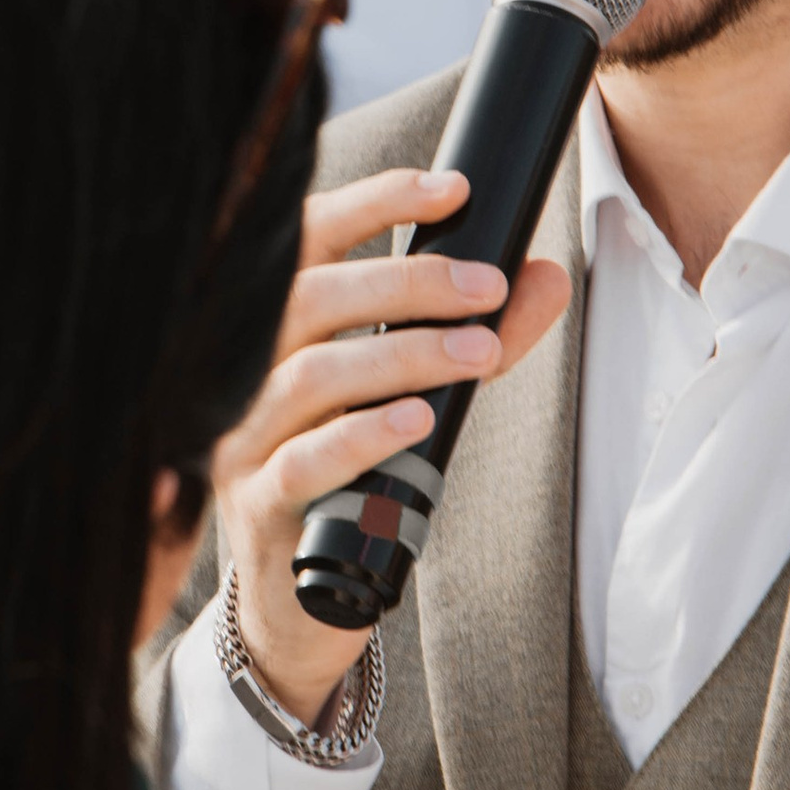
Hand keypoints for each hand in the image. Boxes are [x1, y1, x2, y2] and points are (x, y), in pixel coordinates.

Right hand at [211, 166, 572, 722]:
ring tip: (479, 352)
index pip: (308, 238)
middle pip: (311, 295)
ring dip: (403, 353)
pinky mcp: (258, 506)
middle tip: (490, 287)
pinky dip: (363, 434)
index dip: (374, 202)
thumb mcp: (415, 397)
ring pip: (310, 371)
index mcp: (278, 330)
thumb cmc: (356, 480)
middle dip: (410, 281)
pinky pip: (302, 460)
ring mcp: (244, 439)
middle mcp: (246, 372)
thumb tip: (545, 275)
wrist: (300, 599)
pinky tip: (417, 421)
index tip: (450, 189)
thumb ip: (473, 335)